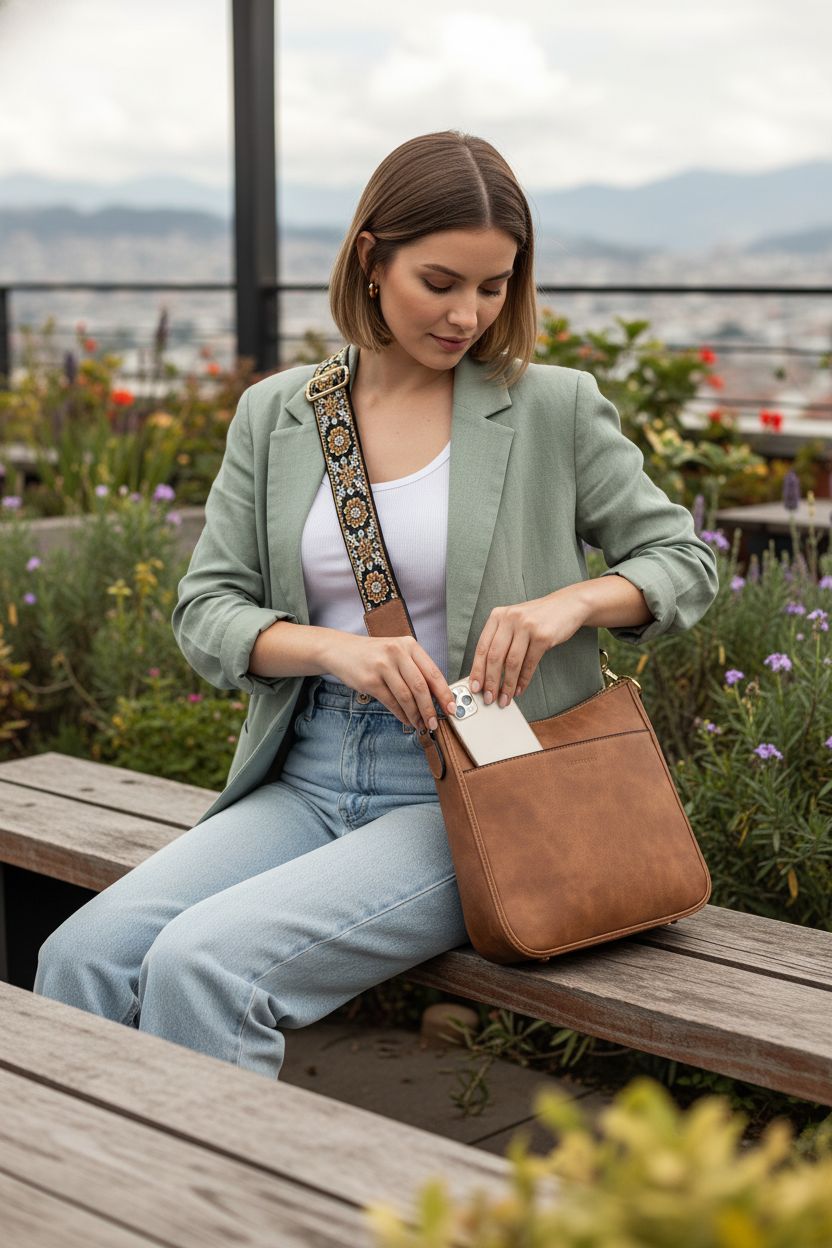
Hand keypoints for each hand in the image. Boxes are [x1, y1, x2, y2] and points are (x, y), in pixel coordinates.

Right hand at [324, 633, 457, 731]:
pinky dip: (401, 714)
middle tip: (435, 723)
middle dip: (431, 709)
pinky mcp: (370, 680)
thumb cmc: (374, 655)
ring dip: (416, 715)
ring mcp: (382, 666)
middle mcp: (397, 653)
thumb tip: (437, 697)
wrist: (340, 650)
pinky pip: (391, 702)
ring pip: (406, 697)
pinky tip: (406, 720)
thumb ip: (416, 669)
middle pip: (421, 687)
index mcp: (409, 645)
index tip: (452, 708)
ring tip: (421, 724)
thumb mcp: (397, 653)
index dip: (445, 693)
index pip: (433, 672)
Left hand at [467, 589, 586, 705]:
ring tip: (505, 698)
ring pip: (512, 662)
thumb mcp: (514, 621)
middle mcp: (510, 618)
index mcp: (498, 615)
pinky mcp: (543, 636)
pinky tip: (520, 689)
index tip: (474, 687)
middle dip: (491, 681)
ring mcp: (527, 626)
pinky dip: (523, 680)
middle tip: (489, 698)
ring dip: (507, 685)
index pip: (482, 647)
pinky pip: (530, 663)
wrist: (568, 605)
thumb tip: (487, 673)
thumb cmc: (537, 618)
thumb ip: (500, 640)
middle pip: (494, 656)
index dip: (477, 670)